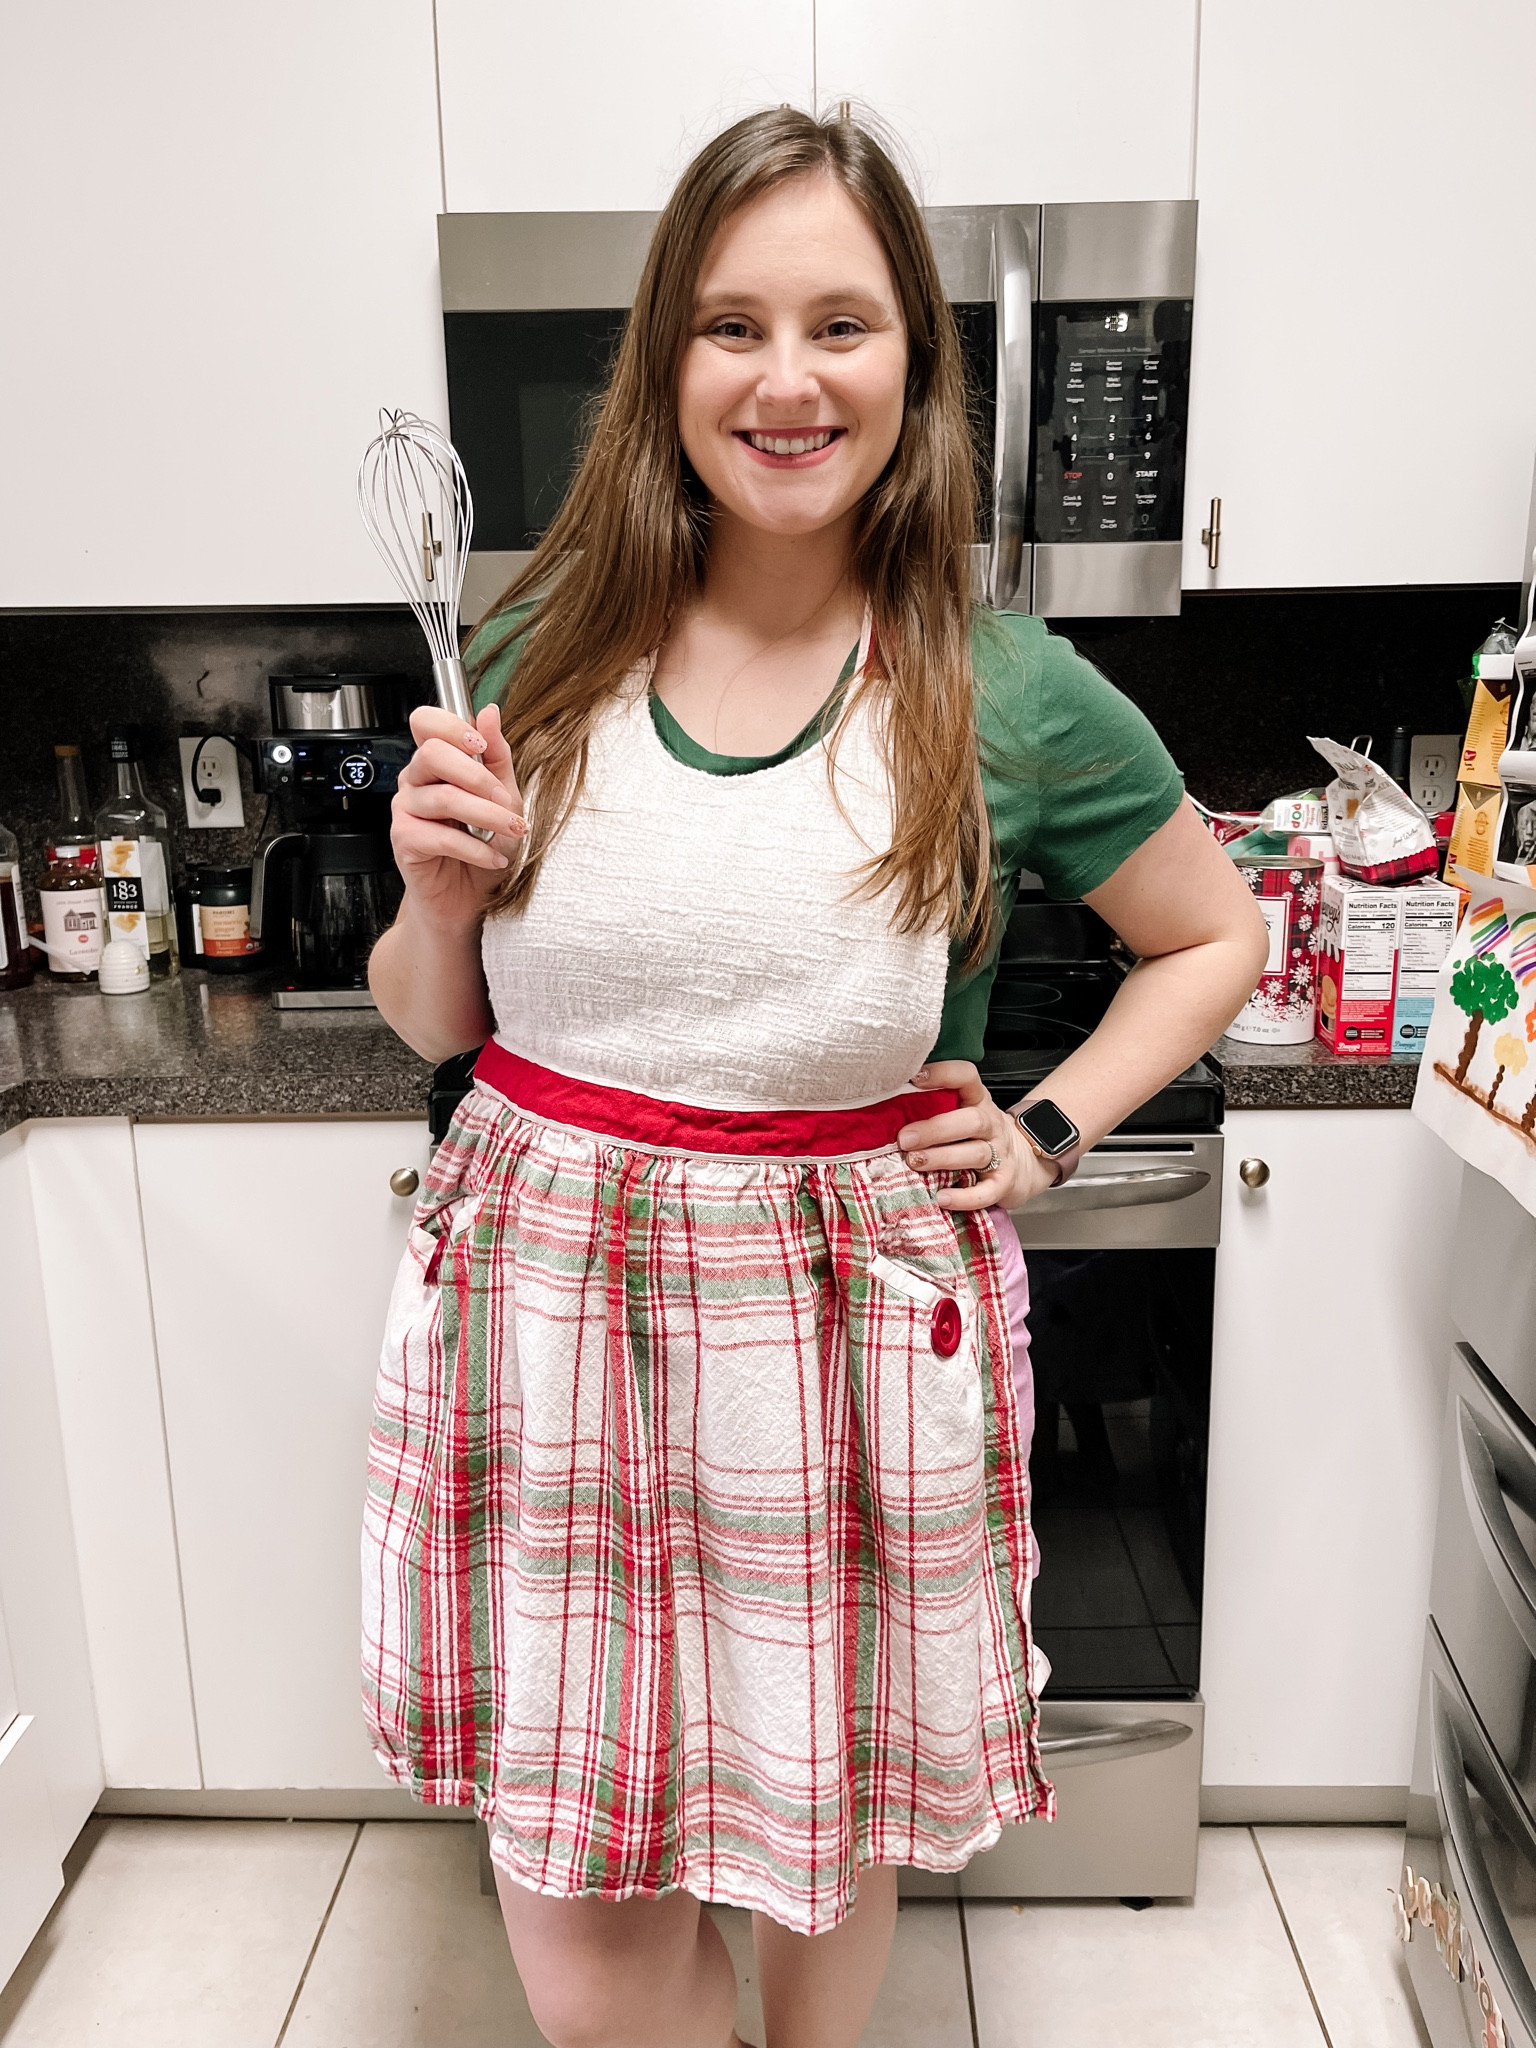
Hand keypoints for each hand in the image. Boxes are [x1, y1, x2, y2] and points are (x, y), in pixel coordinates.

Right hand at [391, 703, 526, 928]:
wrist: (467, 899)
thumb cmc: (481, 847)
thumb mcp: (503, 797)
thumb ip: (497, 756)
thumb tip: (489, 713)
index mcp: (435, 763)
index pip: (426, 723)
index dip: (452, 726)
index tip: (481, 745)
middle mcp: (415, 781)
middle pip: (431, 753)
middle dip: (477, 775)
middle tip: (506, 800)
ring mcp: (405, 810)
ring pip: (444, 798)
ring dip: (488, 816)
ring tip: (513, 830)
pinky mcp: (404, 840)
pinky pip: (440, 836)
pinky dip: (476, 848)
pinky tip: (493, 857)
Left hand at [897, 1060, 1058, 1212]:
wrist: (1023, 1161)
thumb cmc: (976, 1135)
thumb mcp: (960, 1113)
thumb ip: (931, 1108)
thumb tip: (882, 1109)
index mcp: (977, 1100)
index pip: (966, 1077)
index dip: (943, 1074)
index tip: (914, 1078)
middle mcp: (990, 1124)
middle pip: (971, 1120)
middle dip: (935, 1129)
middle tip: (904, 1138)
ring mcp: (1000, 1153)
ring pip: (975, 1153)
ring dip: (942, 1157)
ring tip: (915, 1163)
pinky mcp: (1003, 1183)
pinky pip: (987, 1191)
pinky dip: (964, 1197)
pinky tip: (942, 1198)